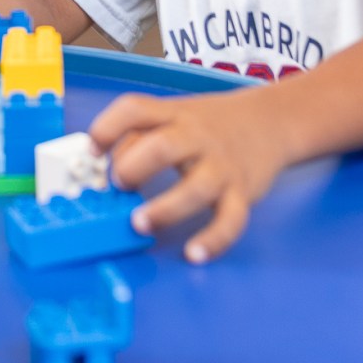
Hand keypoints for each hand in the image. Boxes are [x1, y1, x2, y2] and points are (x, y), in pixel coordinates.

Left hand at [88, 85, 290, 263]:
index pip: (135, 109)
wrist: (271, 121)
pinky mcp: (242, 193)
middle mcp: (197, 137)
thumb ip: (140, 136)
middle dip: (134, 167)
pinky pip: (231, 220)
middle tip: (119, 185)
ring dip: (165, 209)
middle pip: (164, 146)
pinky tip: (194, 253)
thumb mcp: (175, 117)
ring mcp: (221, 166)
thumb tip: (104, 169)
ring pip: (196, 188)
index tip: (91, 151)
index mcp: (173, 115)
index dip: (107, 128)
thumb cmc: (209, 125)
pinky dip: (213, 239)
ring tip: (140, 223)